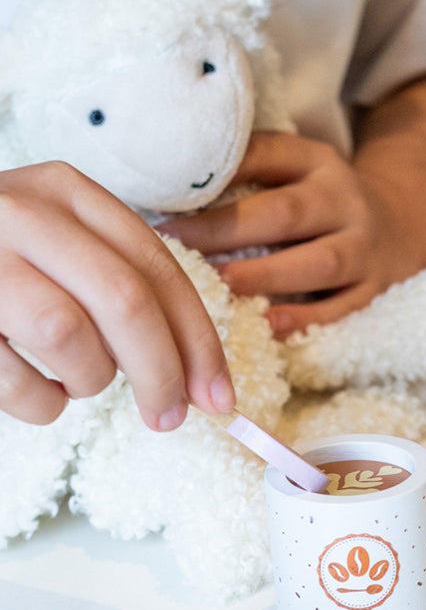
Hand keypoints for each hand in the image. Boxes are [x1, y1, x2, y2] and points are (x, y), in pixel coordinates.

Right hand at [0, 162, 234, 428]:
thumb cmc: (1, 263)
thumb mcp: (62, 249)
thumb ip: (124, 289)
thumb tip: (200, 378)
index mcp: (67, 193)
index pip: (158, 269)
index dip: (199, 340)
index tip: (220, 396)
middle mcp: (21, 211)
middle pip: (126, 302)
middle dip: (162, 372)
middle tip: (169, 417)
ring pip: (68, 335)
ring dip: (89, 379)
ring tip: (77, 383)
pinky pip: (13, 377)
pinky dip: (39, 403)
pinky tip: (36, 394)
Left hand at [162, 132, 425, 338]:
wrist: (402, 225)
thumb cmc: (318, 201)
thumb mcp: (293, 169)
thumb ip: (241, 172)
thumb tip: (154, 185)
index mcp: (315, 161)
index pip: (265, 156)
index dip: (215, 175)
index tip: (159, 195)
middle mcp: (344, 201)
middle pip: (286, 213)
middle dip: (226, 232)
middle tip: (174, 248)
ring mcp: (364, 247)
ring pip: (318, 263)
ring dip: (266, 277)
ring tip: (219, 291)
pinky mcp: (375, 290)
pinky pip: (340, 310)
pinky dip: (305, 322)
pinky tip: (267, 329)